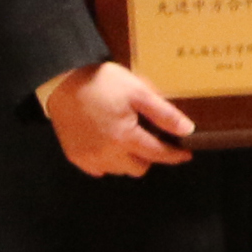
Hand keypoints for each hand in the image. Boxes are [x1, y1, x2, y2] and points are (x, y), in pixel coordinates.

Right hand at [43, 62, 192, 175]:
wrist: (63, 82)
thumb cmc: (103, 84)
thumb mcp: (139, 92)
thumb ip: (164, 114)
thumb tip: (187, 131)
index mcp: (123, 138)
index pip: (158, 154)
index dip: (175, 155)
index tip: (186, 154)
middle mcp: (105, 154)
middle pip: (139, 167)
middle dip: (149, 155)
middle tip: (150, 137)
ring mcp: (88, 158)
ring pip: (119, 170)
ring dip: (128, 159)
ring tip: (128, 137)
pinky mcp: (75, 156)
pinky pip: (99, 168)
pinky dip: (109, 160)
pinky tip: (110, 143)